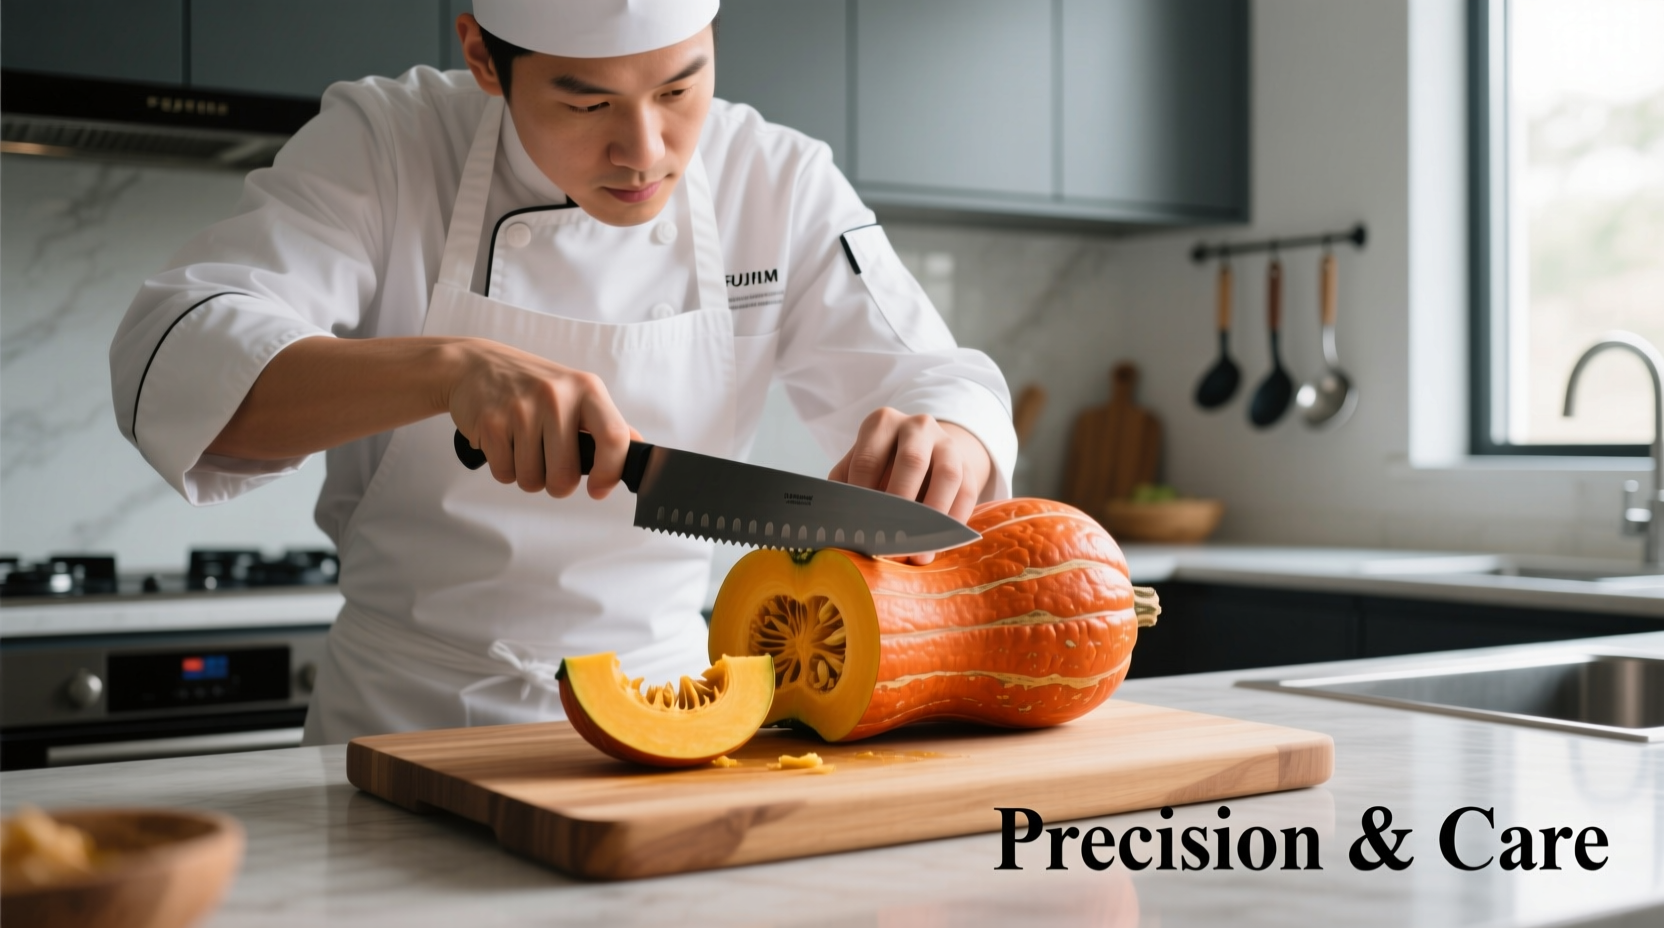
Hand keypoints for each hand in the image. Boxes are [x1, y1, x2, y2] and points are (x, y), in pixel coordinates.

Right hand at [444, 338, 632, 497]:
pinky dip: (504, 468)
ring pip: (532, 480)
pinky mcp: (491, 423)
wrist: (474, 365)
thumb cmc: (531, 384)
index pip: (614, 438)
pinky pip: (505, 473)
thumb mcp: (576, 392)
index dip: (610, 473)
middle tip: (550, 464)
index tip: (599, 489)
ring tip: (524, 448)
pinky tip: (505, 444)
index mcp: (587, 390)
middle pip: (565, 475)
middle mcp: (556, 397)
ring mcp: (522, 409)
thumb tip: (637, 446)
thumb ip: (605, 422)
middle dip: (557, 483)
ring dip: (528, 475)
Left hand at [829, 408, 993, 563]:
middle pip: (912, 461)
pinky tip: (940, 544)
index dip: (863, 497)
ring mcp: (947, 443)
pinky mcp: (968, 465)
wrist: (923, 449)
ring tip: (919, 551)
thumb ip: (846, 489)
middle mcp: (916, 426)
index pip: (869, 460)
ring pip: (947, 475)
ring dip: (933, 515)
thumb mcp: (857, 466)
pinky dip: (955, 520)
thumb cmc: (881, 463)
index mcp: (881, 423)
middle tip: (891, 539)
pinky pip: (968, 492)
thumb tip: (838, 527)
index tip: (859, 529)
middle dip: (901, 503)